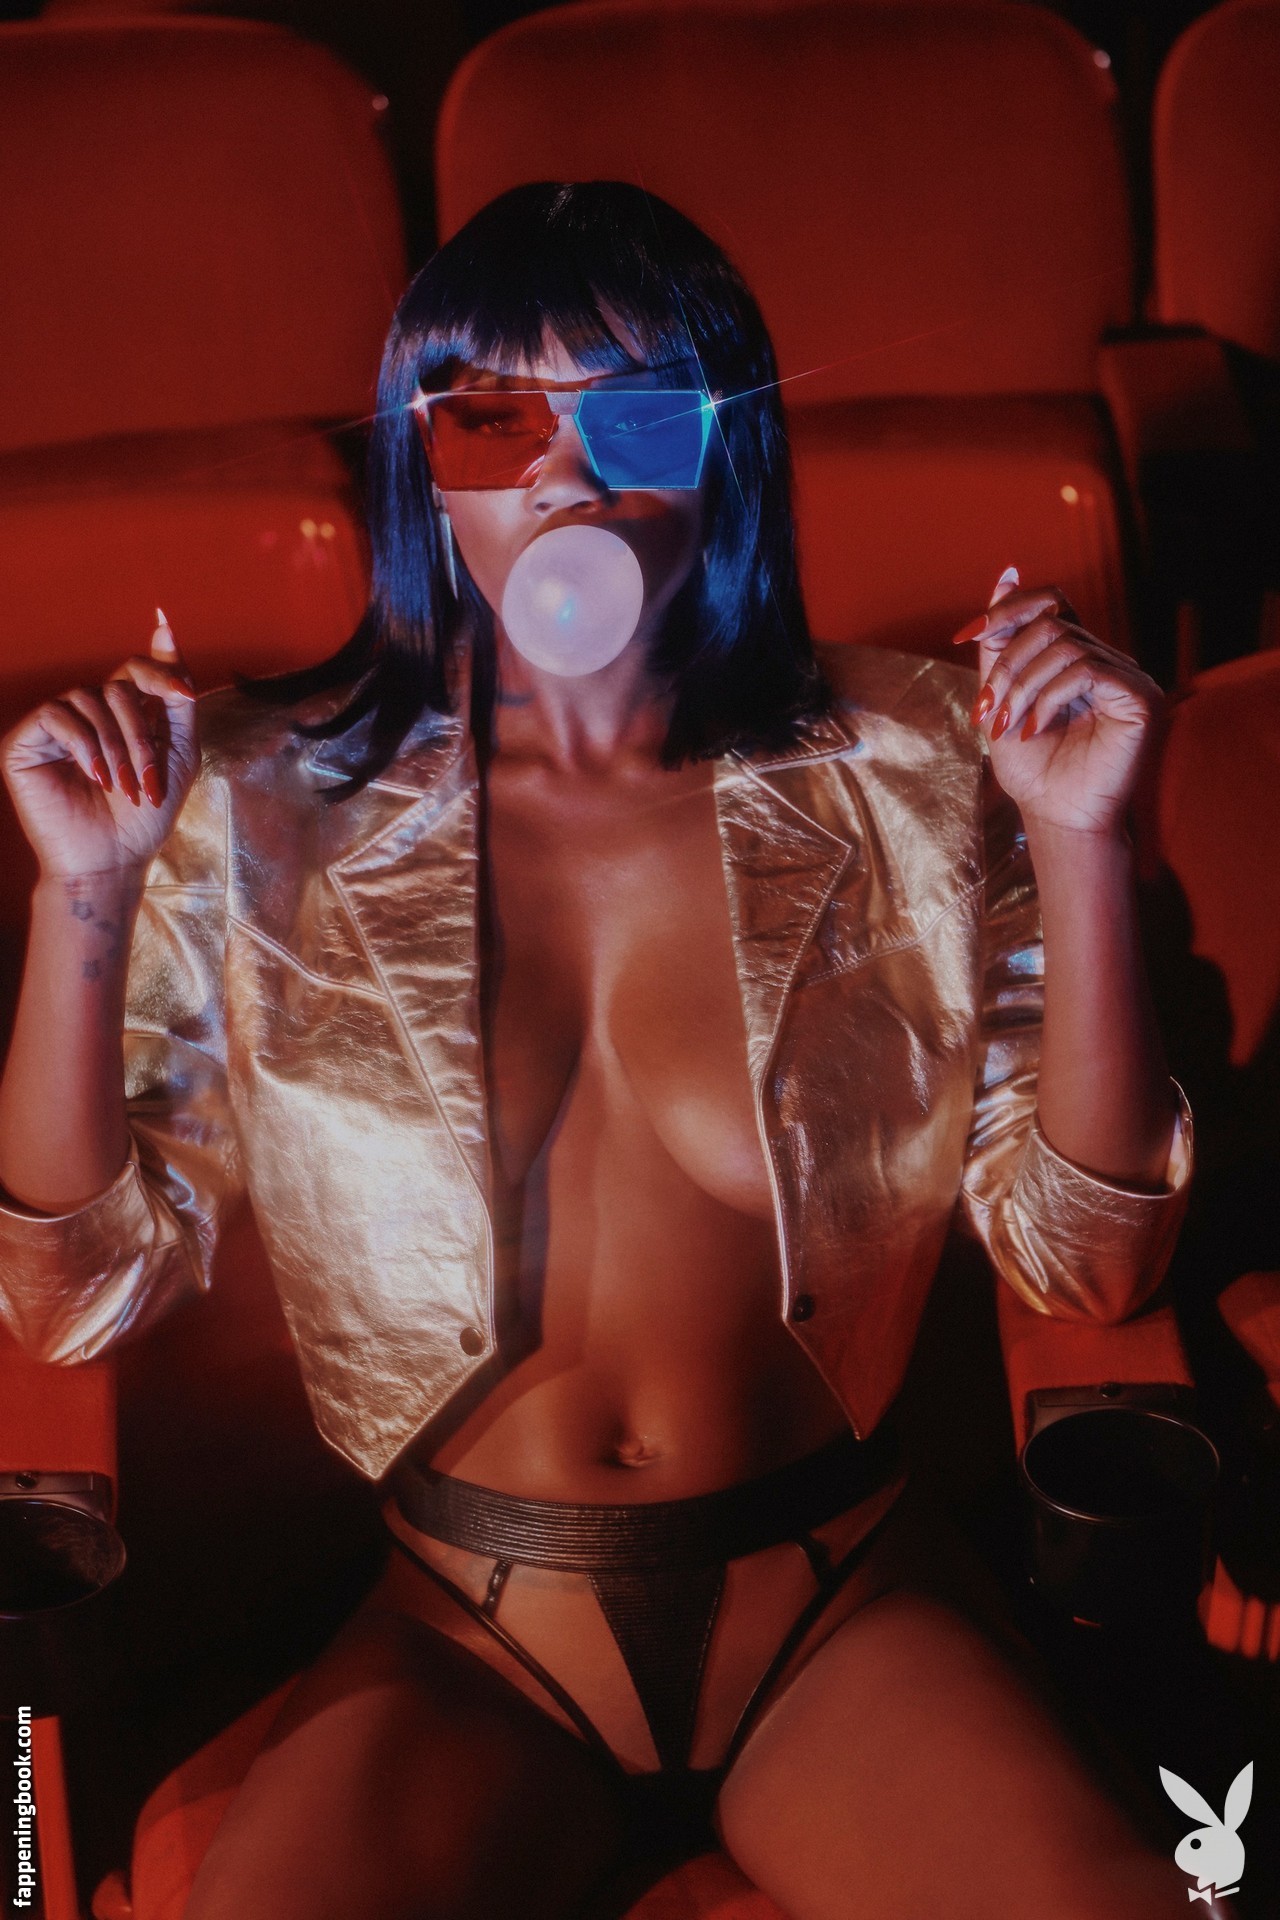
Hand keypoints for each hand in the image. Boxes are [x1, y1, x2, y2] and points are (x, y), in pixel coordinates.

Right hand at [1, 611, 199, 879]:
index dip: (160, 668)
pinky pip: (57, 715)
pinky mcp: (26, 741)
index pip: (136, 670)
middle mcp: (87, 713)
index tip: (181, 690)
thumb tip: (165, 630)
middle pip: (120, 687)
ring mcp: (55, 726)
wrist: (112, 860)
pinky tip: (95, 777)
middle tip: (149, 780)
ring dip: (117, 746)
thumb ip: (175, 698)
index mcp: (122, 714)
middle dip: (143, 735)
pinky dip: (83, 745)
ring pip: (90, 699)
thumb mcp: (178, 752)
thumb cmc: (145, 815)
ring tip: (125, 787)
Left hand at [953, 568, 1162, 836]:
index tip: (966, 635)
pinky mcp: (1140, 697)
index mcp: (1078, 657)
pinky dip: (1049, 697)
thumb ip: (1000, 644)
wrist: (1056, 819)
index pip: (1050, 603)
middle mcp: (1107, 660)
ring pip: (1064, 646)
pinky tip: (1034, 728)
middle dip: (1006, 663)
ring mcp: (1128, 677)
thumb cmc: (1033, 768)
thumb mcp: (1002, 697)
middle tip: (987, 707)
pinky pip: (1087, 670)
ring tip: (1008, 726)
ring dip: (1022, 685)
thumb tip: (1006, 572)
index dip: (1007, 609)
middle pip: (1050, 623)